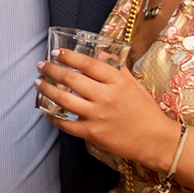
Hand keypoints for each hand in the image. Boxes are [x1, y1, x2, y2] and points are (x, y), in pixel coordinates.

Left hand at [36, 48, 177, 170]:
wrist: (155, 140)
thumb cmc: (146, 112)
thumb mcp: (135, 85)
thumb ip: (117, 70)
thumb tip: (102, 55)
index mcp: (118, 82)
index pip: (88, 63)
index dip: (69, 56)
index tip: (57, 52)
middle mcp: (106, 96)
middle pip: (71, 79)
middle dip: (51, 70)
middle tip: (41, 65)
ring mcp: (97, 115)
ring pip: (63, 100)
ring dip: (47, 90)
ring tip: (38, 83)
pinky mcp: (92, 133)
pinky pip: (66, 123)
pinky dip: (53, 116)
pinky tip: (46, 110)